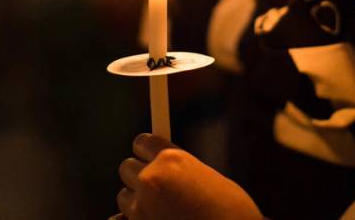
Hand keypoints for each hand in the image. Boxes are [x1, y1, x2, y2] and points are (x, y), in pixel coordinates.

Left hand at [114, 133, 263, 219]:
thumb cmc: (230, 213)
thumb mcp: (207, 178)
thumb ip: (178, 171)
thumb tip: (160, 169)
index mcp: (172, 159)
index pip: (141, 142)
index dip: (146, 151)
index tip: (149, 157)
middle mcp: (151, 179)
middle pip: (127, 168)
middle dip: (140, 177)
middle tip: (159, 189)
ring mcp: (140, 208)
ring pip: (124, 197)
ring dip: (137, 203)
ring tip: (164, 213)